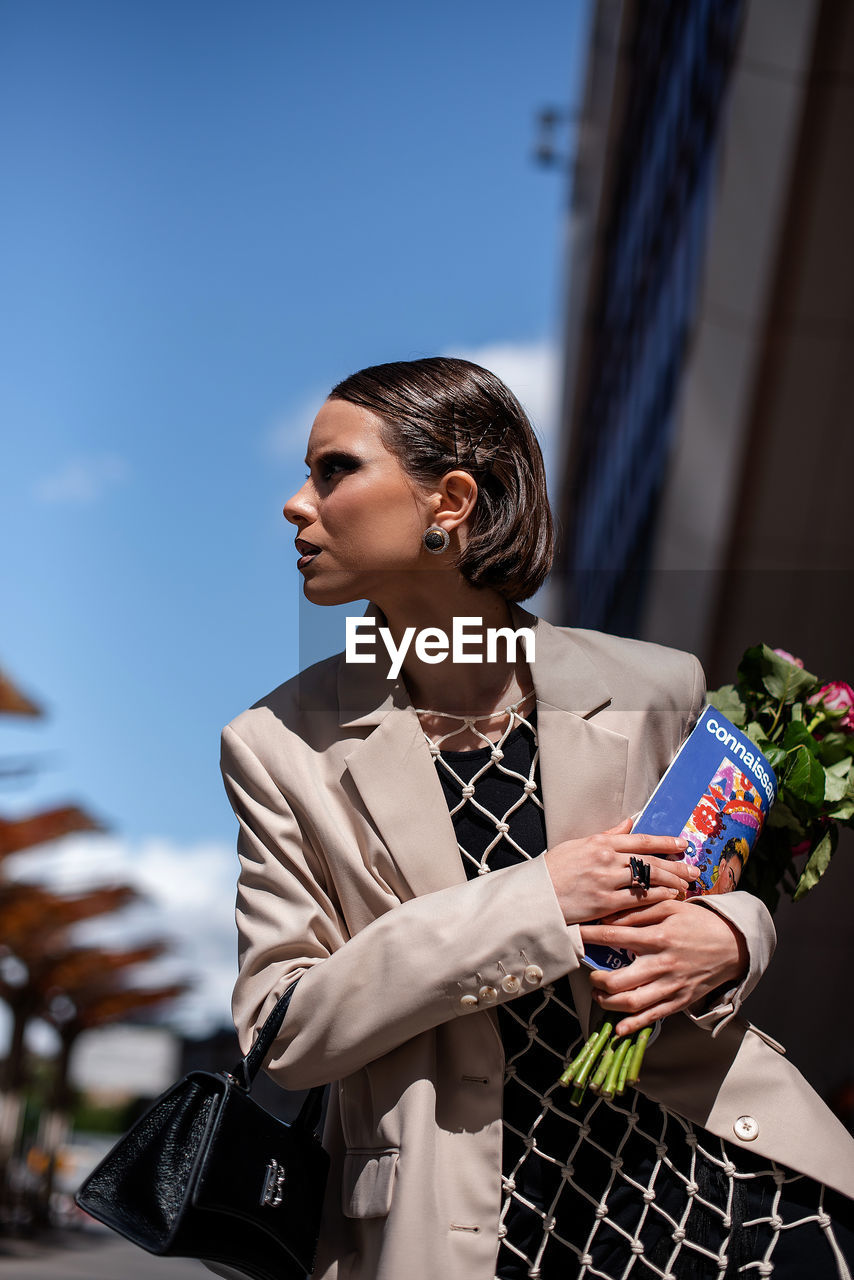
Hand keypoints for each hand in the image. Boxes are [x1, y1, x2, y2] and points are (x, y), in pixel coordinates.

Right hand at [544, 819, 698, 927]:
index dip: (665, 842)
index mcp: (600, 843)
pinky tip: (670, 898)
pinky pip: (638, 899)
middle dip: (676, 865)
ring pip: (648, 878)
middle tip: (694, 870)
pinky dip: (657, 897)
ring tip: (686, 885)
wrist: (537, 895)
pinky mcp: (605, 903)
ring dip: (671, 881)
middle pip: (650, 860)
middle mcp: (606, 859)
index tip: (683, 844)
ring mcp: (607, 881)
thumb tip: (629, 823)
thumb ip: (607, 835)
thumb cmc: (554, 870)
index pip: (641, 839)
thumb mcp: (578, 845)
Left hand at [580, 897, 748, 1035]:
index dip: (588, 937)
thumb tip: (609, 918)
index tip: (572, 934)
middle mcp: (662, 964)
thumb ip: (639, 912)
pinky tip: (617, 1028)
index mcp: (658, 937)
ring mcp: (670, 986)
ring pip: (631, 1004)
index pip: (614, 937)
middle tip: (588, 972)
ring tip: (599, 993)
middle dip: (596, 979)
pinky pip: (652, 1017)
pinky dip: (632, 1026)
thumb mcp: (671, 906)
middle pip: (617, 981)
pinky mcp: (679, 1002)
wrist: (733, 945)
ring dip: (607, 1002)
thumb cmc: (698, 922)